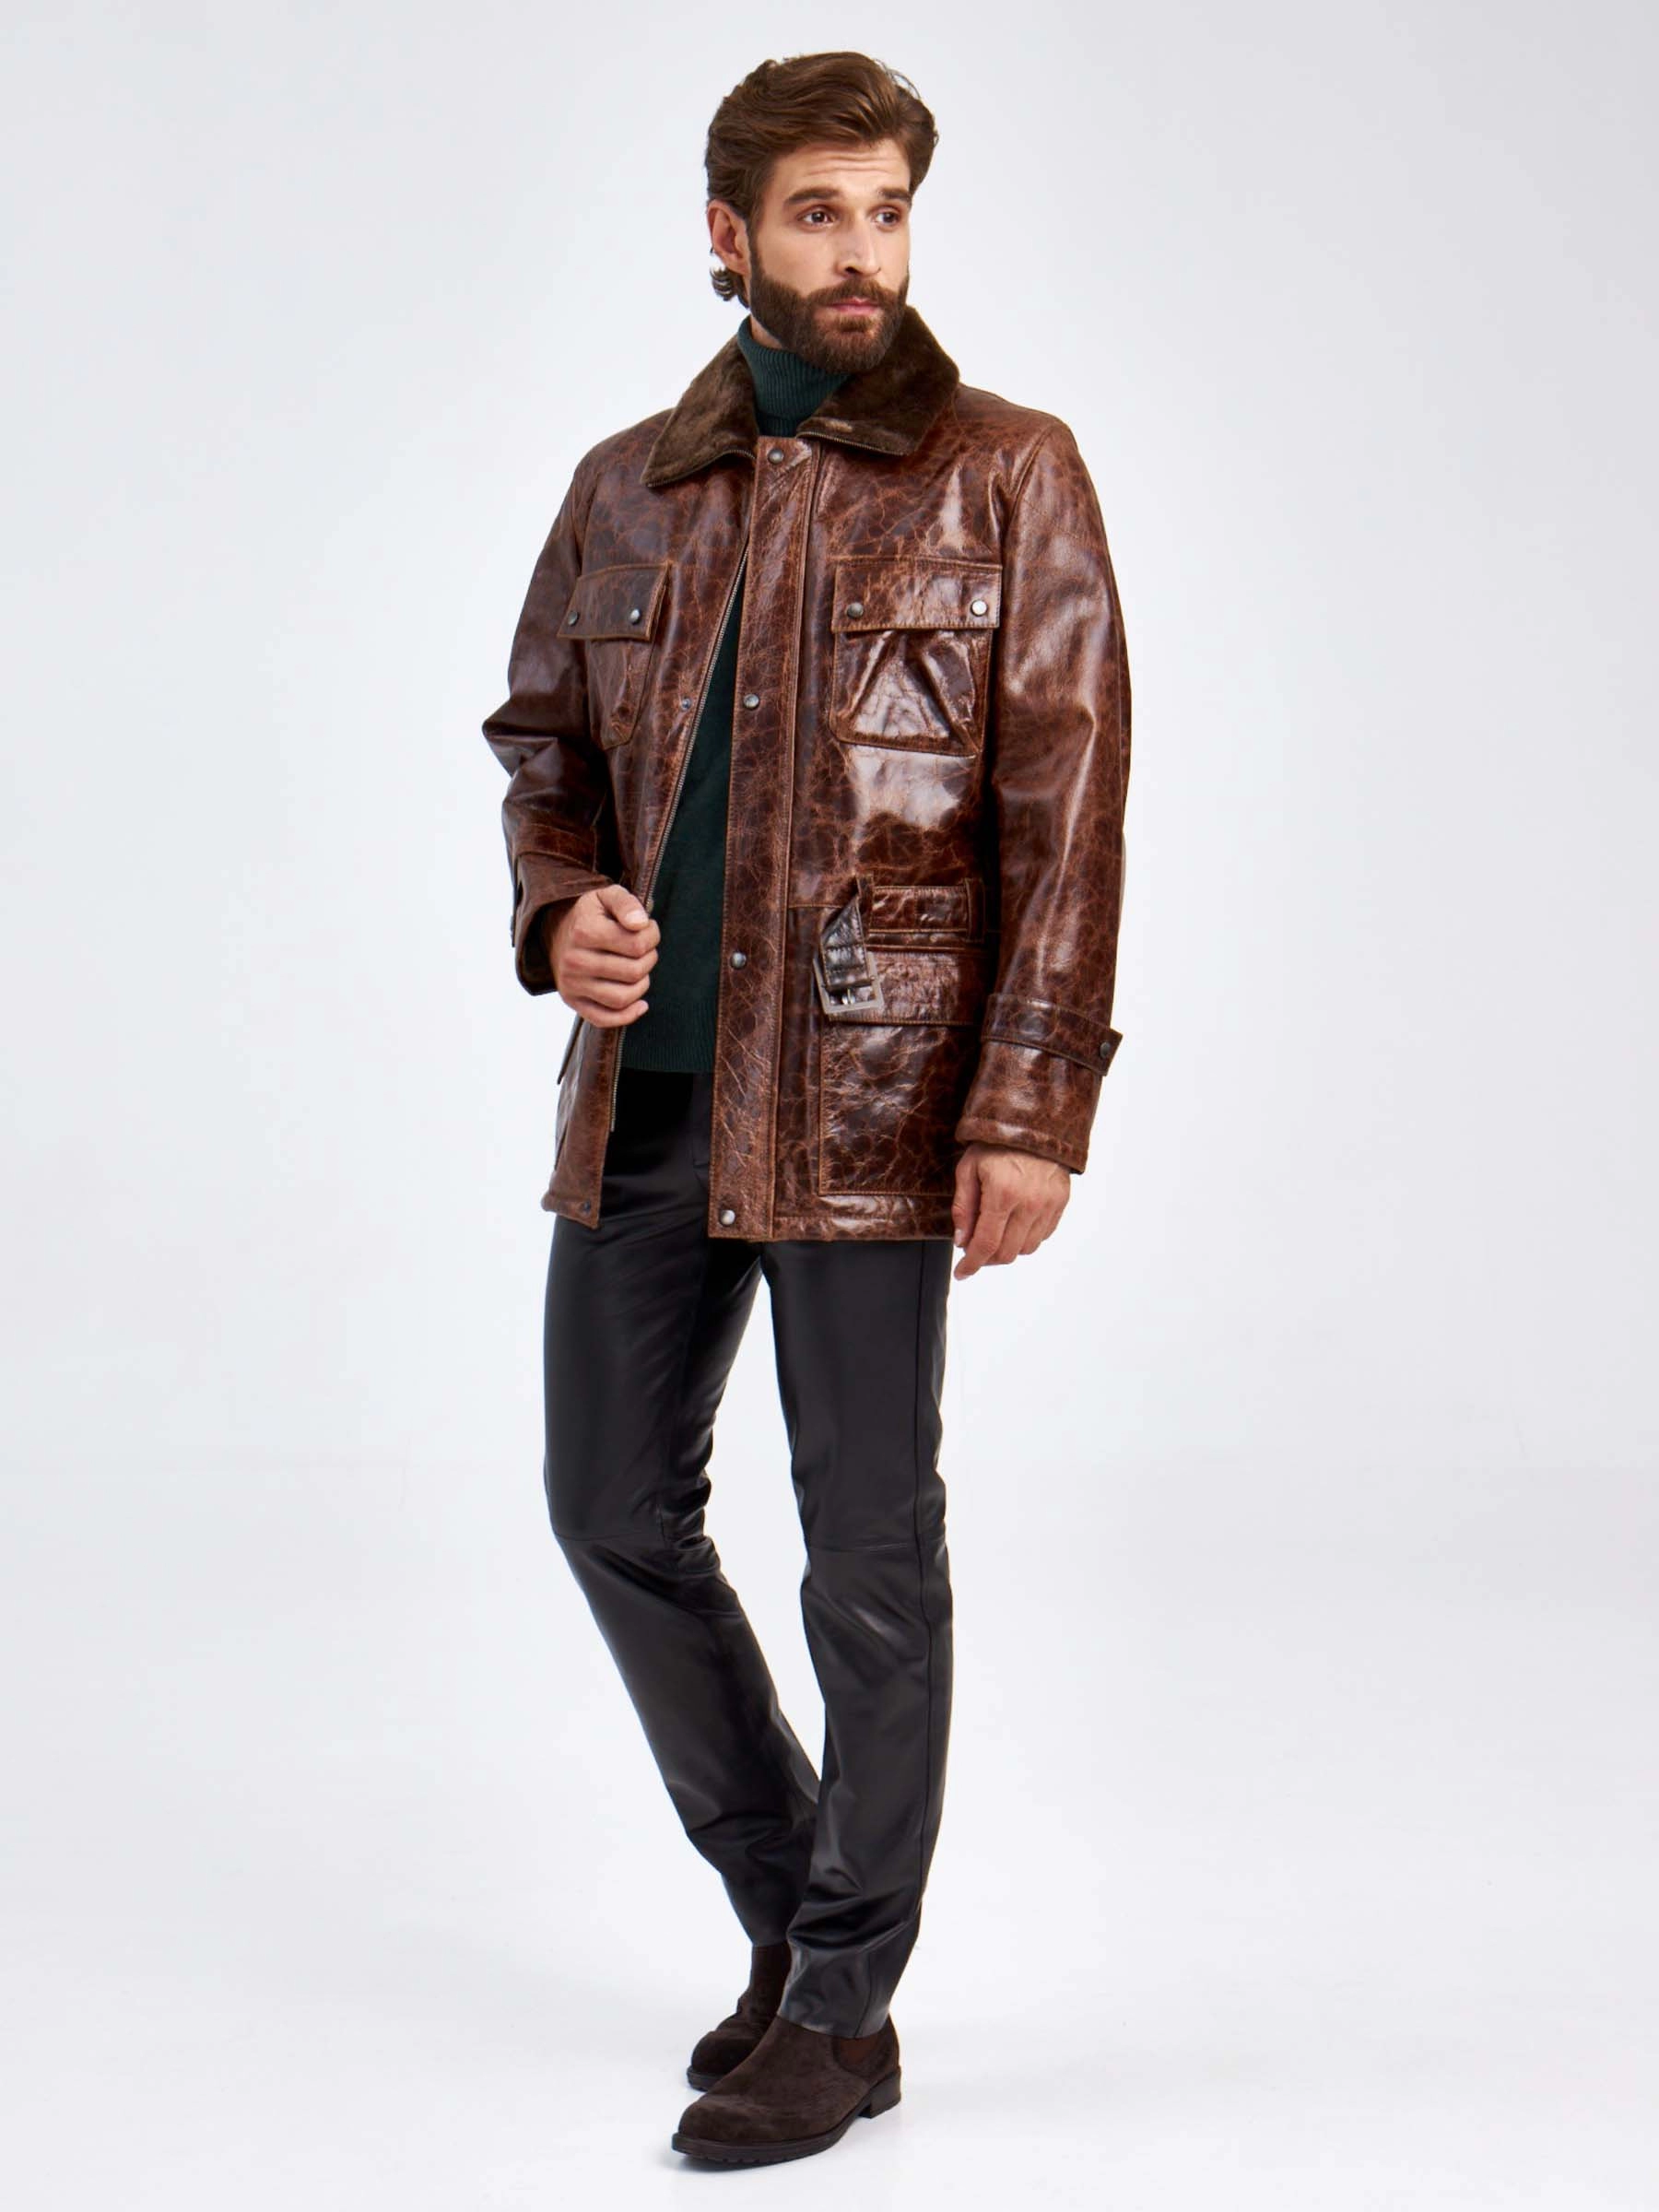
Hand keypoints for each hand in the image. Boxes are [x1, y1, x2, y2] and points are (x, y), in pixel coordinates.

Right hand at [542, 883, 660, 1025]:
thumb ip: (626, 903)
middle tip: (644, 950)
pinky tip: (640, 1004)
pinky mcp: (572, 1001)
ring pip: (623, 997)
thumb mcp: (607, 896)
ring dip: (642, 985)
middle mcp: (575, 961)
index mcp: (585, 931)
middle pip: (634, 971)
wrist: (557, 930)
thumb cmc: (591, 914)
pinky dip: (628, 1016)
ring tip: (639, 970)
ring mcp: (571, 984)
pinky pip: (604, 1019)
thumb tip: (641, 923)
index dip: (652, 936)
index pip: (638, 944)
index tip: (648, 929)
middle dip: (649, 959)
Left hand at [950, 1142, 1072, 1278]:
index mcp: (1002, 1194)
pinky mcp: (1061, 1202)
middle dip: (987, 1258)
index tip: (962, 1273)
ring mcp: (1049, 1204)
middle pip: (1007, 1253)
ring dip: (1007, 1249)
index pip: (986, 1244)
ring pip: (1026, 1248)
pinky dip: (1026, 1238)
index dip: (972, 1264)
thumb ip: (964, 1207)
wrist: (1033, 1123)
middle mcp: (1029, 1203)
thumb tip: (962, 1241)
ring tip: (995, 1233)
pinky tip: (1014, 1224)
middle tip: (975, 1249)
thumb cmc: (995, 1144)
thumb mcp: (968, 1169)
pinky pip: (1042, 1235)